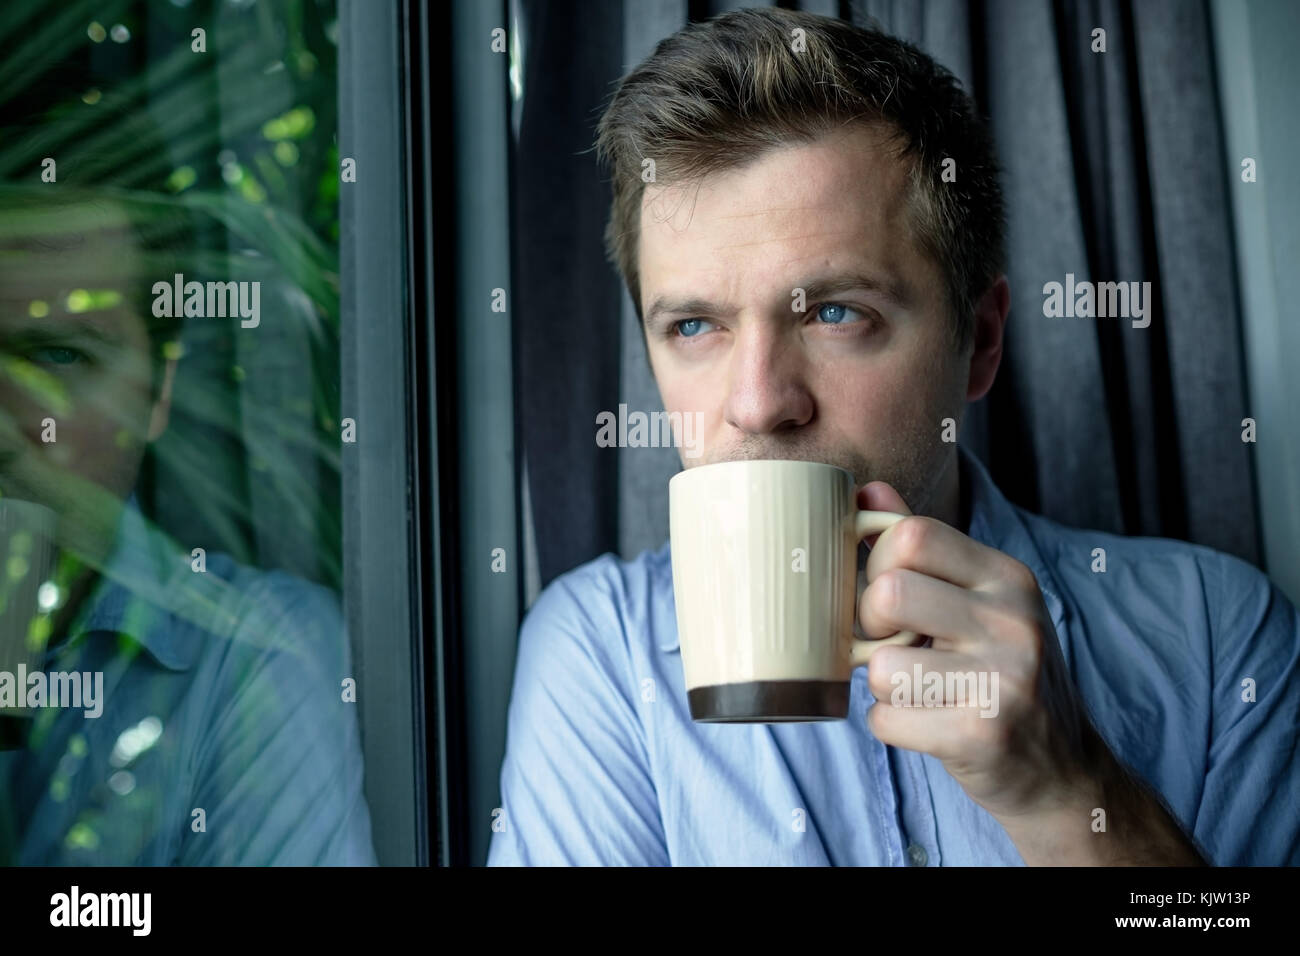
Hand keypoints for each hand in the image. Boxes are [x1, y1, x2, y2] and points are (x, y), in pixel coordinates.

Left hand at [855, 481, 1204, 864]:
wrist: (1063, 770)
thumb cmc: (1002, 675)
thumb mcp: (979, 602)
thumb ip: (925, 548)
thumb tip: (867, 489)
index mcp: (1007, 578)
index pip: (913, 534)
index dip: (878, 563)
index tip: (890, 595)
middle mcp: (1012, 621)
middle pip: (887, 591)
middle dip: (869, 624)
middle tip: (892, 645)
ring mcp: (1003, 679)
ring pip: (879, 665)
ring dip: (882, 685)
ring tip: (918, 690)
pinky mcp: (982, 734)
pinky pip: (886, 719)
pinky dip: (891, 726)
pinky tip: (928, 726)